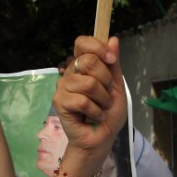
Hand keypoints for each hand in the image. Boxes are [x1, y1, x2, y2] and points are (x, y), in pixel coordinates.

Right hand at [54, 36, 126, 161]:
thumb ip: (113, 64)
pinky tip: (94, 116)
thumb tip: (113, 39)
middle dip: (106, 81)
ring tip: (100, 108)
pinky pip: (82, 100)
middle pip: (89, 61)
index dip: (97, 47)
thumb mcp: (117, 86)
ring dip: (102, 100)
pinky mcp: (59, 101)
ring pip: (88, 83)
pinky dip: (95, 111)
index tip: (111, 60)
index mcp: (82, 66)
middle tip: (106, 95)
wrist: (101, 138)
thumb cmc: (108, 114)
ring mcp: (63, 86)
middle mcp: (71, 73)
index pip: (82, 43)